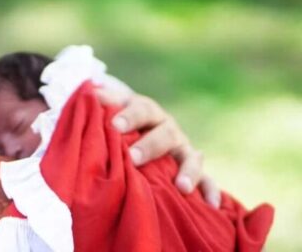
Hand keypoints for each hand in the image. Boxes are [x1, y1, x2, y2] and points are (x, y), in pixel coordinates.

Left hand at [95, 87, 221, 208]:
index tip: (114, 125)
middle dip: (149, 146)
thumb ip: (103, 103)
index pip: (140, 110)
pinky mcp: (194, 168)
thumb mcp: (112, 108)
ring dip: (188, 171)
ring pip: (190, 157)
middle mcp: (168, 128)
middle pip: (164, 134)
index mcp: (147, 111)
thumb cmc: (120, 120)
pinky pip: (208, 180)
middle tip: (133, 158)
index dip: (129, 116)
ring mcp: (182, 148)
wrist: (141, 126)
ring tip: (181, 187)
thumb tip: (89, 95)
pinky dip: (210, 191)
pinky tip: (211, 206)